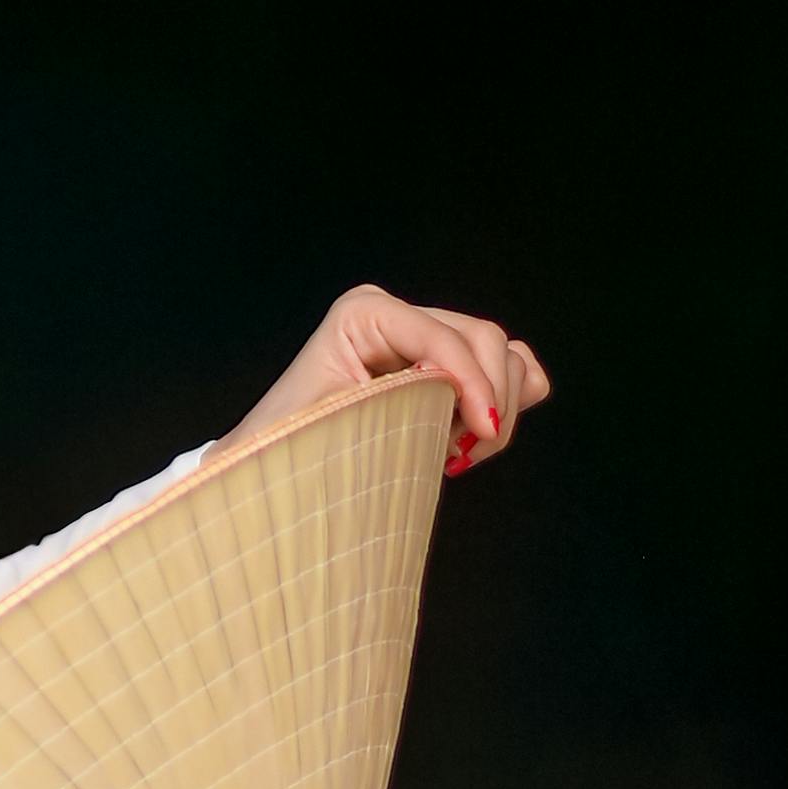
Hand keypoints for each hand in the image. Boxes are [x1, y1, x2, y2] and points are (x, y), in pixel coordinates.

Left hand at [219, 284, 550, 477]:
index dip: (473, 384)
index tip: (483, 435)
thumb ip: (405, 403)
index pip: (443, 338)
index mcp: (364, 314)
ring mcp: (425, 336)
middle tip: (461, 456)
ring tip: (451, 451)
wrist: (277, 474)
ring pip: (502, 354)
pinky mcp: (446, 365)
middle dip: (487, 399)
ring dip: (495, 407)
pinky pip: (510, 365)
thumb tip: (464, 396)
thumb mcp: (340, 424)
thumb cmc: (294, 453)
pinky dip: (505, 400)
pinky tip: (469, 436)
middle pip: (483, 340)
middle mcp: (398, 314)